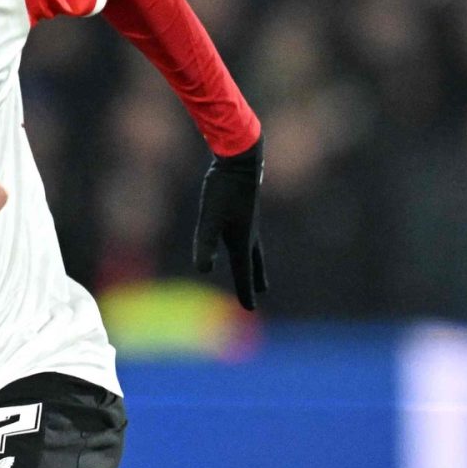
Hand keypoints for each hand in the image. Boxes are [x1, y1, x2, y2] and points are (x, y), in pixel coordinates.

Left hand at [191, 142, 267, 308]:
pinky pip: (247, 230)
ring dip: (254, 260)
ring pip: (253, 245)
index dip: (245, 291)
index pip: (244, 272)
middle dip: (255, 278)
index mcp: (242, 240)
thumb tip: (205, 270)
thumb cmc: (223, 189)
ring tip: (254, 266)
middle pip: (253, 261)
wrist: (240, 158)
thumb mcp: (209, 218)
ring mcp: (248, 219)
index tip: (250, 310)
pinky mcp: (243, 207)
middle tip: (261, 291)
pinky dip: (247, 240)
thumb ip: (205, 243)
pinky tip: (240, 233)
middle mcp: (249, 232)